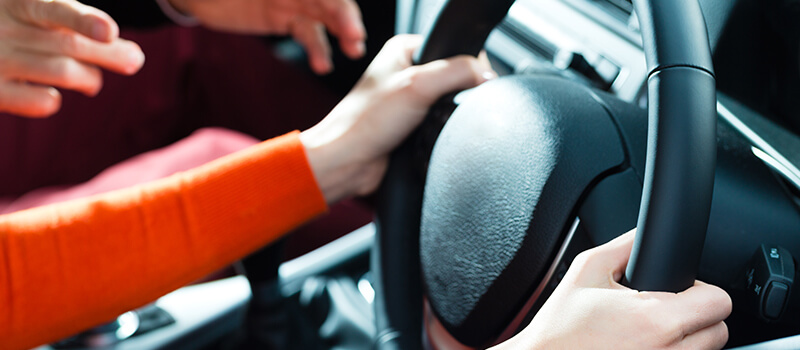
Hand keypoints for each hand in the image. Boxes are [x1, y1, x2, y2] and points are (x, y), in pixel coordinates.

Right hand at [0, 0, 144, 117]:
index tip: (109, 32)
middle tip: (133, 60)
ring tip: (92, 81)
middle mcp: (2, 28)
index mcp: (17, 1)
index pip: (53, 8)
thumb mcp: (29, 11)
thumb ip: (71, 21)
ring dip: (90, 78)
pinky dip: (54, 99)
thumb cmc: (10, 25)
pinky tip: (54, 94)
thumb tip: (127, 53)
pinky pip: (40, 101)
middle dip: (108, 54)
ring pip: (63, 72)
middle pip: (69, 44)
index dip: (83, 20)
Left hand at [168, 0, 365, 74]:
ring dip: (343, 33)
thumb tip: (294, 13)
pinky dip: (318, 50)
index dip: (337, 1)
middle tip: (356, 36)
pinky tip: (323, 65)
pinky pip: (308, 34)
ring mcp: (294, 1)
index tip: (345, 15)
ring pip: (325, 16)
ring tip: (354, 50)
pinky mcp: (285, 19)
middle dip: (346, 15)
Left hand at [300, 34, 495, 202]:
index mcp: (406, 49)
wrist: (348, 162)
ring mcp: (412, 99)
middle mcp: (408, 71)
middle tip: (445, 106)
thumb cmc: (365, 122)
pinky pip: (443, 123)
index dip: (471, 66)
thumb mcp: (417, 85)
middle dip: (460, 93)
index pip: (456, 49)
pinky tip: (433, 134)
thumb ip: (457, 72)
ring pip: (451, 102)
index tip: (474, 83)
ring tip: (434, 122)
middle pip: (456, 76)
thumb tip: (488, 75)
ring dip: (450, 114)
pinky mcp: (414, 125)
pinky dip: (444, 129)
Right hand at [495, 230, 731, 349]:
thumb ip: (624, 245)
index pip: (719, 302)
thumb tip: (644, 233)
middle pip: (720, 331)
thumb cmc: (560, 327)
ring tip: (651, 333)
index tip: (685, 291)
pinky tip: (645, 347)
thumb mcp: (586, 270)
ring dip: (688, 341)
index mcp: (655, 319)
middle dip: (697, 317)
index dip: (703, 291)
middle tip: (664, 312)